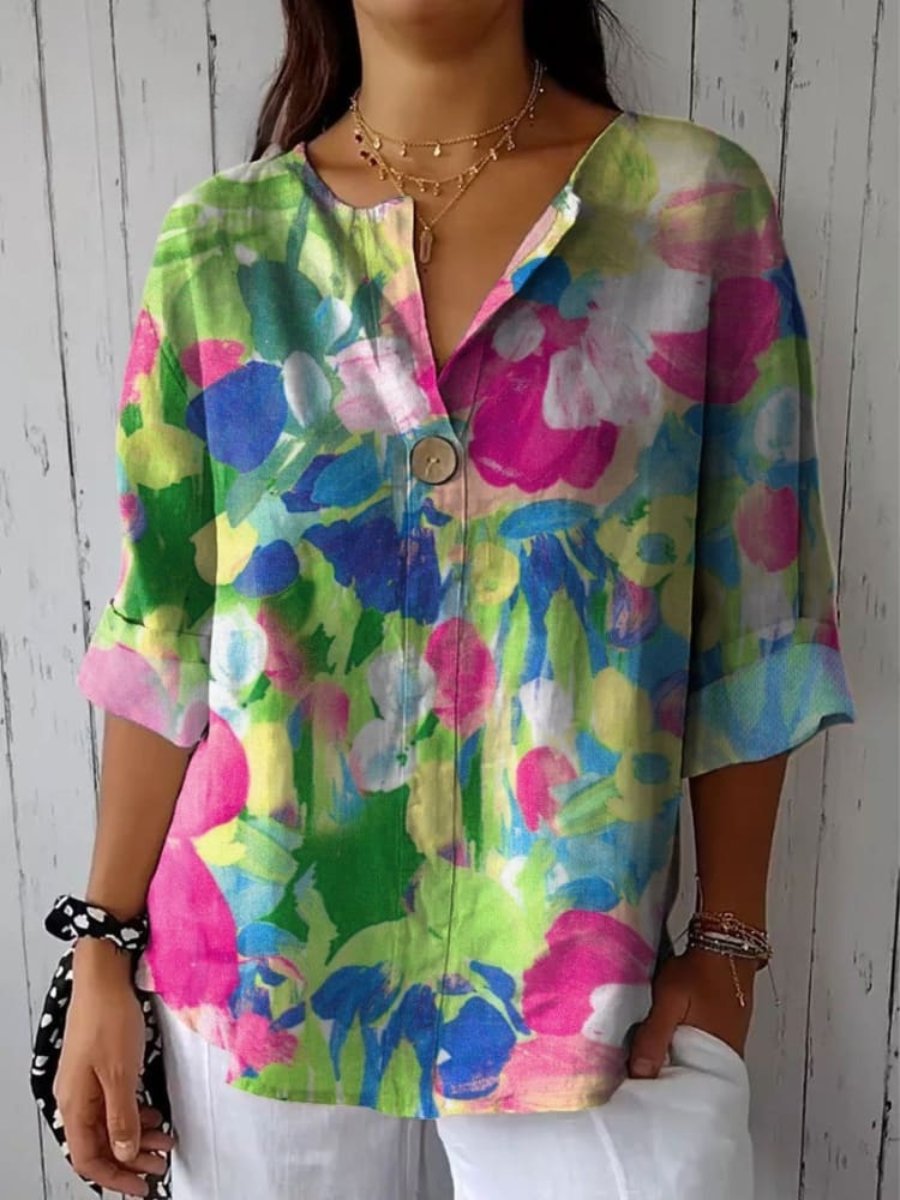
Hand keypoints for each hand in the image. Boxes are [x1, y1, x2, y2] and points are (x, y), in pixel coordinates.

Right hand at [53, 940, 173, 1196]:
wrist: (105, 976)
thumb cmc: (110, 1021)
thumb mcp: (121, 1075)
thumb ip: (121, 1118)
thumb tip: (125, 1154)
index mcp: (74, 1105)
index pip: (88, 1158)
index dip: (115, 1177)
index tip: (142, 1187)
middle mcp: (76, 1098)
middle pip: (99, 1144)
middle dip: (131, 1159)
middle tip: (161, 1165)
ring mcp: (87, 1082)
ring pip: (109, 1123)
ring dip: (136, 1135)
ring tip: (166, 1140)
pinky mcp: (100, 1067)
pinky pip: (114, 1103)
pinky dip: (134, 1113)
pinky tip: (154, 1113)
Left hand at [627, 946, 756, 1078]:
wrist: (726, 945)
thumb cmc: (699, 972)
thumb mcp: (669, 1001)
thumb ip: (654, 1036)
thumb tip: (639, 1074)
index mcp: (715, 1059)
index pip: (684, 1090)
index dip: (659, 1091)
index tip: (635, 1091)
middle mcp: (725, 1059)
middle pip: (689, 1080)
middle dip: (664, 1080)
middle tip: (635, 1079)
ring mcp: (726, 1046)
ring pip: (693, 1066)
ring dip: (672, 1065)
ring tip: (645, 1063)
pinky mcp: (723, 1034)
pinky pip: (699, 1053)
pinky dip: (681, 1052)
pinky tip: (665, 1044)